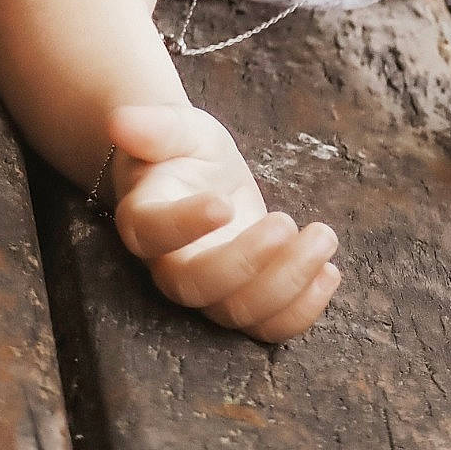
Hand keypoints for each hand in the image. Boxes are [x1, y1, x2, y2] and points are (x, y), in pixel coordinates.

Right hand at [106, 103, 340, 342]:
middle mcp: (171, 266)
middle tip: (285, 222)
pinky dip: (303, 311)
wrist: (197, 178)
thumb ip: (154, 126)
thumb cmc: (181, 151)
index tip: (223, 204)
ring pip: (238, 313)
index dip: (185, 225)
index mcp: (145, 220)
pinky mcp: (243, 300)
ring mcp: (209, 291)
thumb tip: (121, 122)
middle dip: (248, 261)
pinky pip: (268, 328)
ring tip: (323, 236)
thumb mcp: (176, 128)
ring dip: (289, 283)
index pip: (154, 233)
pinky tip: (329, 272)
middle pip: (199, 286)